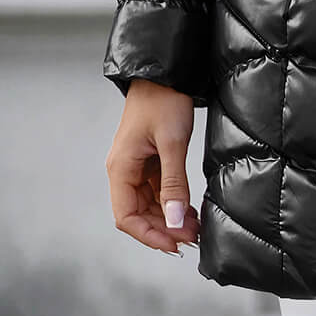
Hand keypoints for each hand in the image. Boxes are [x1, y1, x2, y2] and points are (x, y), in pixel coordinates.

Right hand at [106, 78, 200, 255]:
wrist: (166, 71)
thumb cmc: (164, 99)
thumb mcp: (173, 142)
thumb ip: (174, 183)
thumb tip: (176, 222)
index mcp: (121, 169)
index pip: (126, 217)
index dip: (149, 235)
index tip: (175, 244)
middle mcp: (124, 170)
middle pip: (138, 214)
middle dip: (164, 229)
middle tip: (193, 238)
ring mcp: (137, 165)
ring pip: (149, 204)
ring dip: (169, 218)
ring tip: (195, 228)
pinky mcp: (150, 159)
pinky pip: (157, 189)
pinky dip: (172, 201)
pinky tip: (189, 209)